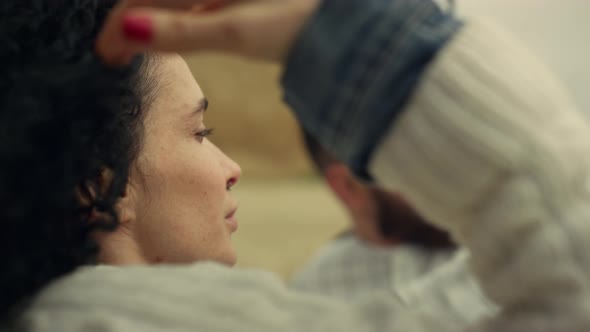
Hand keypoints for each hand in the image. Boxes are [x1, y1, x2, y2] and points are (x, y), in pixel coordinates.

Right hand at [96, 0, 319, 64]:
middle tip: (113, 54)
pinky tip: (171, 34)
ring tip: (134, 49)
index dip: (121, 26)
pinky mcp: (234, 3)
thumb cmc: (299, 25)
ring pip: (175, 2)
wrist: (342, 24)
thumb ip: (182, 30)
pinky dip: (178, 20)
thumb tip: (130, 30)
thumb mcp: (237, 31)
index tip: (105, 55)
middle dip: (132, 23)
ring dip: (152, 21)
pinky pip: (194, 5)